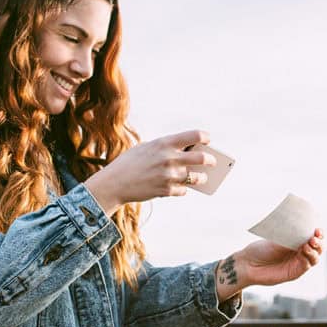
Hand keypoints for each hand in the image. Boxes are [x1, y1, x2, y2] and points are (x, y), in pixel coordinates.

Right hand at [83, 130, 216, 214]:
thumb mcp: (146, 148)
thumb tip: (186, 153)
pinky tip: (178, 187)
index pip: (194, 136)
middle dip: (210, 160)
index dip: (204, 137)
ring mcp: (169, 176)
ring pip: (196, 178)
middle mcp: (169, 158)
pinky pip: (183, 190)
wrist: (114, 183)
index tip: (207, 139)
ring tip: (203, 177)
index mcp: (164, 143)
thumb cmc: (130, 163)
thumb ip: (165, 148)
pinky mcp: (167, 190)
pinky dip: (182, 189)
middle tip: (212, 161)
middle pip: (202, 158)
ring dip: (201, 178)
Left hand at [238, 229, 323, 285]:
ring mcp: (298, 263)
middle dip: (319, 242)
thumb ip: (291, 236)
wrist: (249, 264)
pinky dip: (308, 258)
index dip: (318, 233)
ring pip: (315, 257)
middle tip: (314, 237)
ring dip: (315, 250)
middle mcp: (299, 252)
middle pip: (318, 248)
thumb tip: (303, 227)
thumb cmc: (260, 249)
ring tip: (308, 244)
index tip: (317, 229)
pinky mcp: (295, 273)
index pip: (313, 237)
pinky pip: (306, 265)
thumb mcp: (277, 239)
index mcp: (296, 241)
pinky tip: (304, 251)